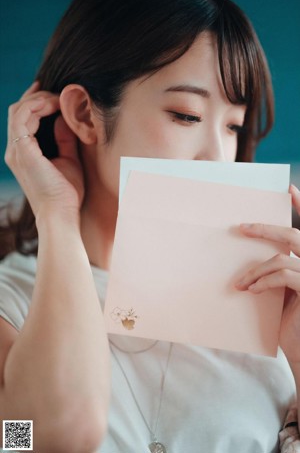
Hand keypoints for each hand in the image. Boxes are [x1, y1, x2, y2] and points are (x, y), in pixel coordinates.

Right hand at [5, 82, 84, 222]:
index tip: (54, 93)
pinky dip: (38, 106)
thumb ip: (66, 140)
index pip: (23, 119)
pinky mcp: (22, 151)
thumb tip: (66, 119)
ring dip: (39, 99)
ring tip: (59, 98)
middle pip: (18, 111)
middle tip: (58, 92)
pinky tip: (55, 105)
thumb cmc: (66, 194)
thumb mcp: (69, 160)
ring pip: (19, 110)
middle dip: (37, 97)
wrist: (61, 214)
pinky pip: (24, 117)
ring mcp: (16, 151)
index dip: (36, 102)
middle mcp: (15, 151)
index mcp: (23, 154)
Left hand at [235, 185, 299, 361]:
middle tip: (242, 227)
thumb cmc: (288, 321)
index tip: (289, 188)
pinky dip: (263, 281)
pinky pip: (283, 275)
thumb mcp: (279, 291)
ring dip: (255, 270)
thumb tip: (248, 254)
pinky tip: (250, 290)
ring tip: (240, 283)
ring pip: (281, 258)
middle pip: (293, 236)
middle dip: (266, 229)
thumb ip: (275, 270)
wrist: (299, 351)